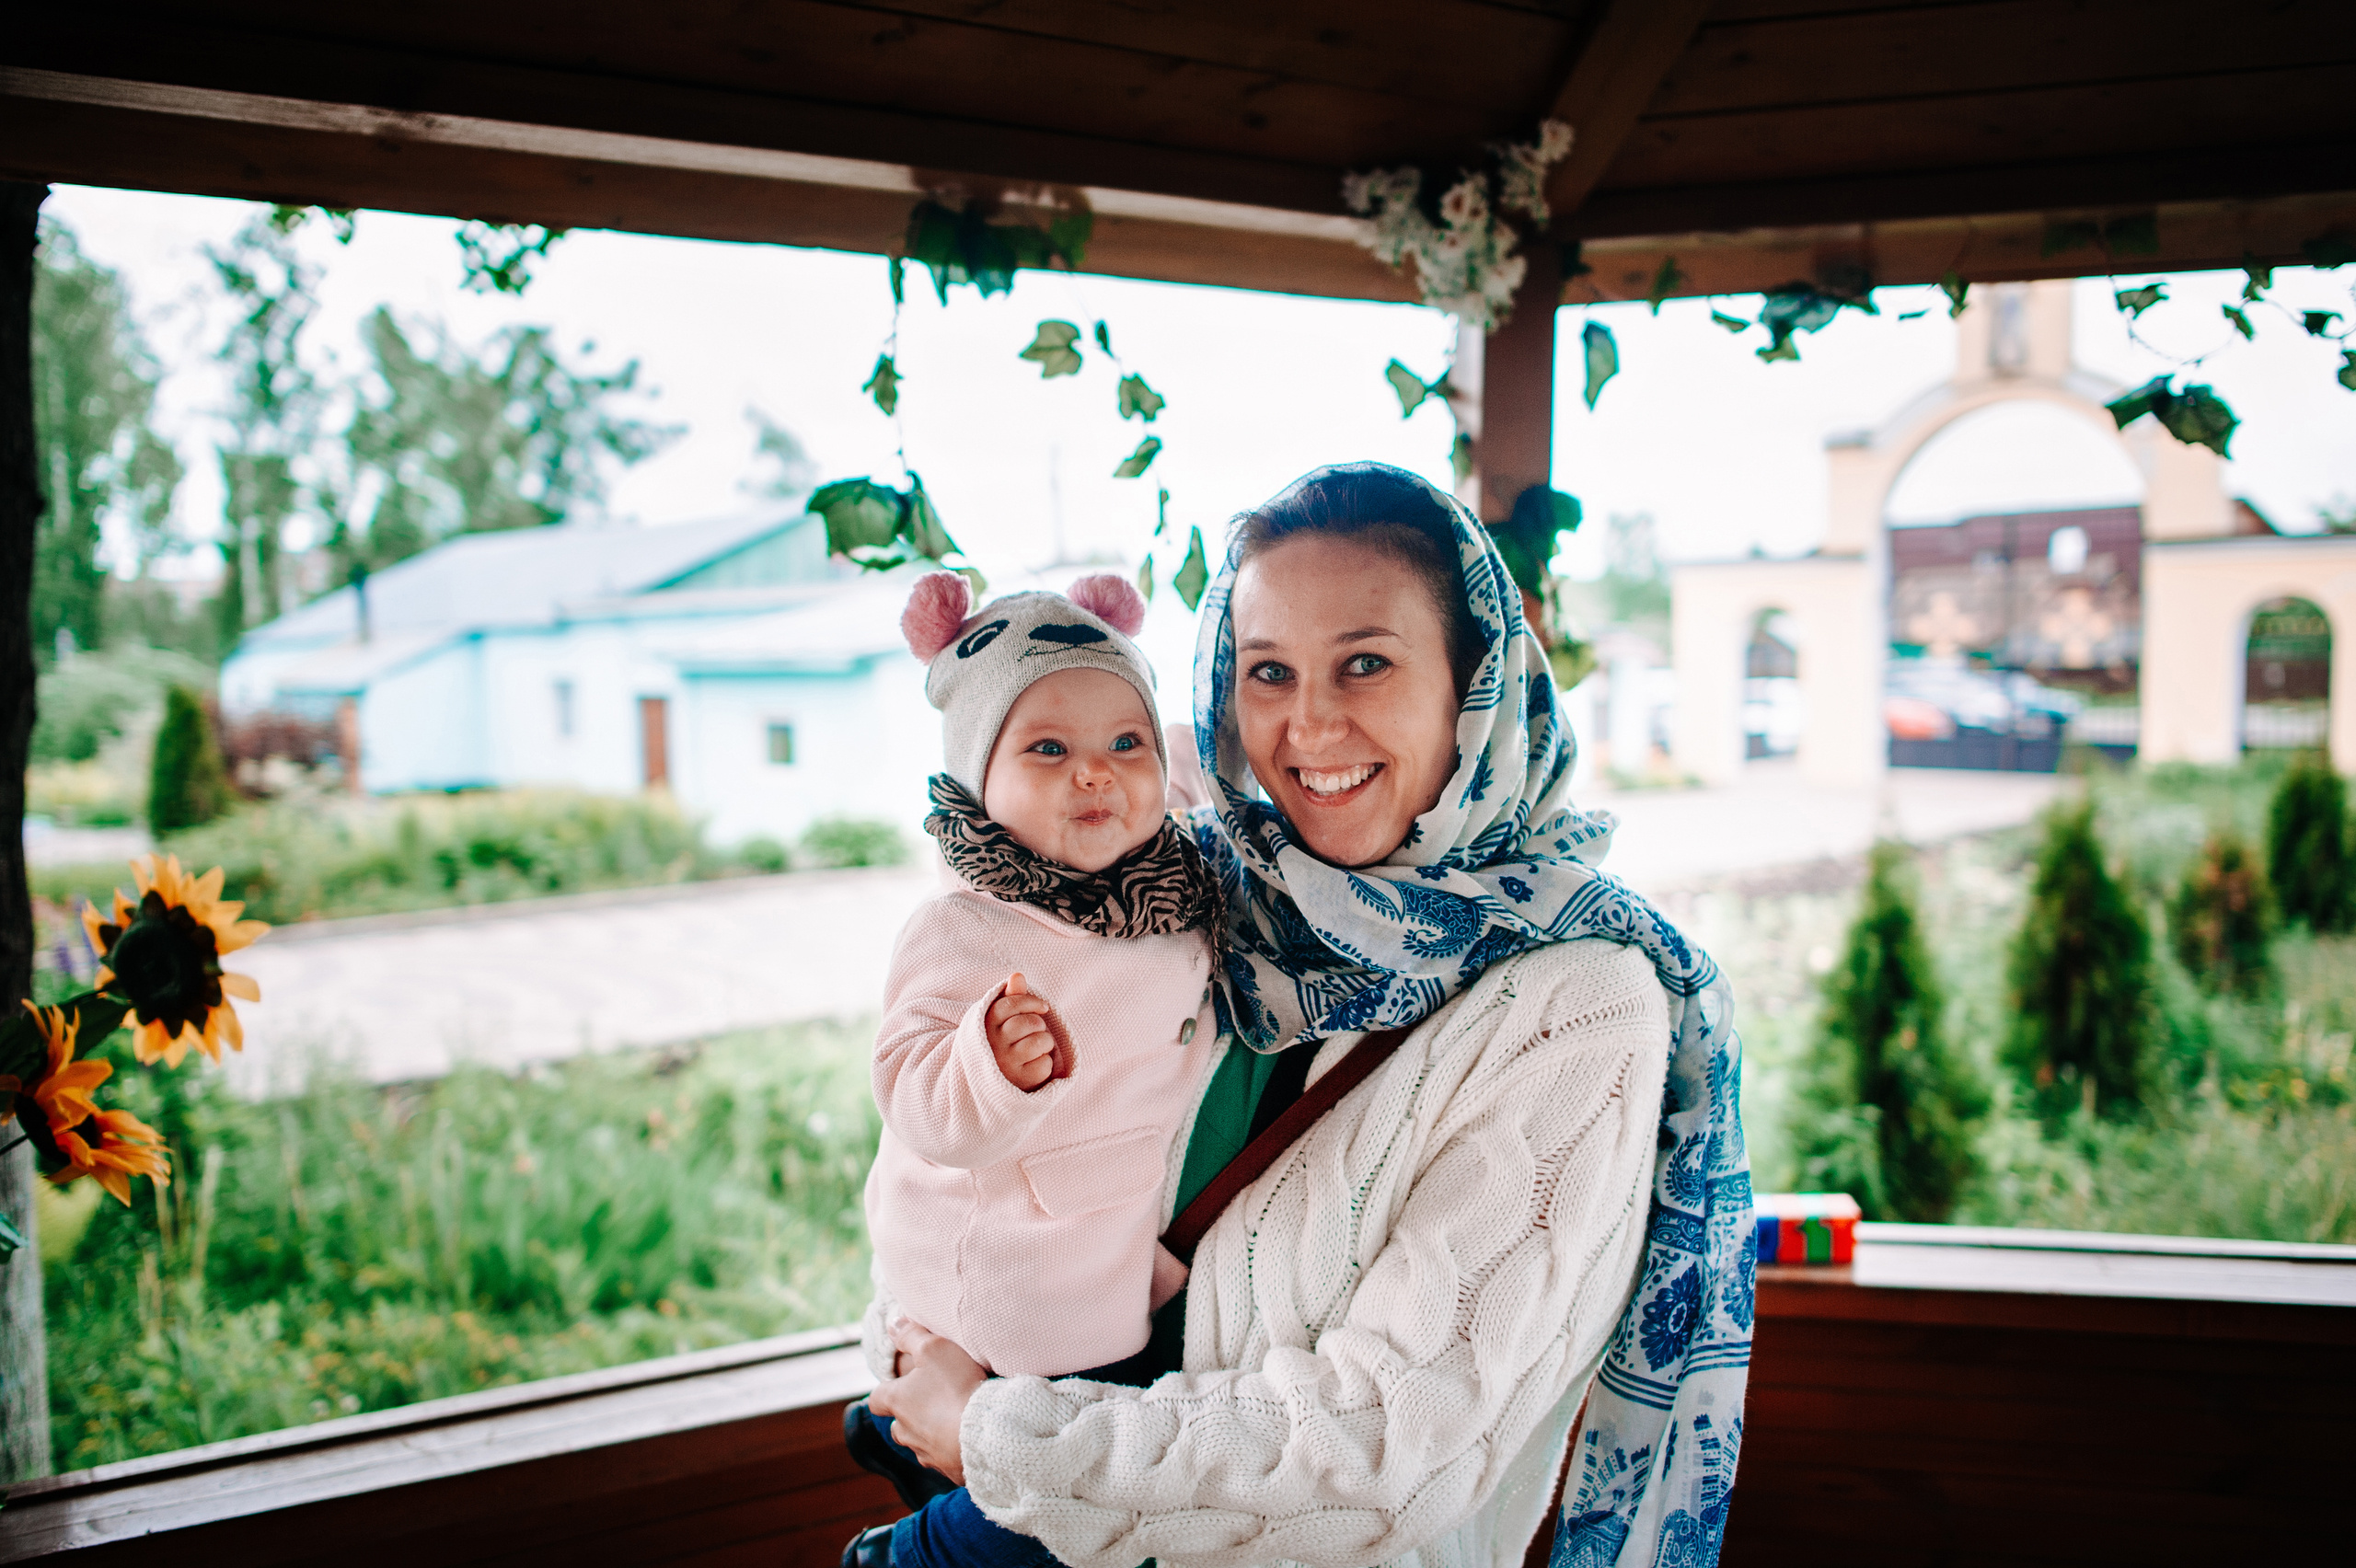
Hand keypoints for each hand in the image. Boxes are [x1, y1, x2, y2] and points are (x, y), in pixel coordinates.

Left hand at [869, 1317, 986, 1485]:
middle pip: (898, 1426)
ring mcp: (927, 1455)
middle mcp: (906, 1432)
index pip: (876, 1399)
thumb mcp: (934, 1349)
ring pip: (921, 1444)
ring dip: (931, 1434)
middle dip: (910, 1416)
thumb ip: (911, 1335)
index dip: (885, 1391)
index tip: (898, 1384)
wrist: (986, 1434)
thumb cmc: (955, 1388)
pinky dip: (952, 1450)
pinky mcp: (949, 1471)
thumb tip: (892, 1325)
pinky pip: (946, 1460)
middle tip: (932, 1401)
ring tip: (955, 1420)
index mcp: (897, 1403)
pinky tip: (969, 1440)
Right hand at [987, 972, 1055, 1089]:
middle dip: (1040, 1025)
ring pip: (1041, 1041)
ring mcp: (1006, 1064)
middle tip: (1036, 1031)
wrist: (995, 1083)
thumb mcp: (1003, 1020)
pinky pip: (1045, 1064)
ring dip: (1046, 1043)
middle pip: (1029, 1022)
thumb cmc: (1004, 1043)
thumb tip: (1017, 975)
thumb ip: (1012, 997)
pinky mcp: (1019, 1081)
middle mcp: (993, 1044)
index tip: (1043, 1008)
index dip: (1032, 1002)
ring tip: (1036, 1049)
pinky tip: (1034, 1066)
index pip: (1011, 1003)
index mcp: (986, 1025)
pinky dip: (1045, 1064)